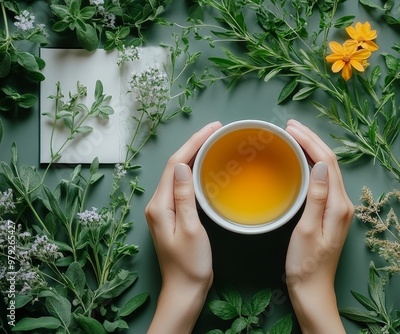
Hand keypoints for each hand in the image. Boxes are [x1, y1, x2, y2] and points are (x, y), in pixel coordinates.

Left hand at [145, 121, 221, 333]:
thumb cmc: (190, 264)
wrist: (185, 290)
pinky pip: (182, 186)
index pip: (175, 164)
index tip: (212, 128)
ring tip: (213, 142)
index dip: (193, 143)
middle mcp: (158, 204)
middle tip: (216, 130)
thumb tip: (183, 166)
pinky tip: (206, 168)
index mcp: (160, 205)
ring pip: (178, 174)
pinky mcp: (173, 215)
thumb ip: (185, 197)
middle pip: (175, 166)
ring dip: (194, 156)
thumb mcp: (191, 229)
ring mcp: (164, 209)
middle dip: (194, 144)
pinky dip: (194, 172)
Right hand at [285, 119, 353, 333]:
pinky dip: (312, 165)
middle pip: (331, 162)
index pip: (327, 162)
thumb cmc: (305, 264)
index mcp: (339, 205)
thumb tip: (321, 164)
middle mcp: (343, 203)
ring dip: (312, 150)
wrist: (312, 289)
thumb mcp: (307, 230)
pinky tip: (301, 162)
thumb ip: (317, 197)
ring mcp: (339, 208)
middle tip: (291, 126)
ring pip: (328, 169)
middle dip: (312, 140)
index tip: (291, 128)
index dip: (310, 142)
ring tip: (294, 137)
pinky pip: (324, 181)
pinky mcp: (332, 213)